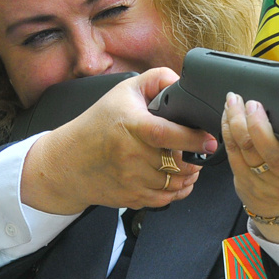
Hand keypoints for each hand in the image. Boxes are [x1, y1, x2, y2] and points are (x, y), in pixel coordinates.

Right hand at [21, 68, 216, 213]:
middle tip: (202, 152)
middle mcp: (130, 154)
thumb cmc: (97, 124)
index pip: (167, 134)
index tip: (210, 140)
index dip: (193, 139)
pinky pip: (164, 200)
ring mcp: (130, 179)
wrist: (68, 160)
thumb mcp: (124, 91)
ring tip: (191, 164)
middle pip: (176, 163)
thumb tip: (181, 82)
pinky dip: (178, 192)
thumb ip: (156, 79)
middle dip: (196, 160)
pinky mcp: (130, 197)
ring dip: (190, 176)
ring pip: (174, 184)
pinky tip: (179, 180)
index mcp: (131, 125)